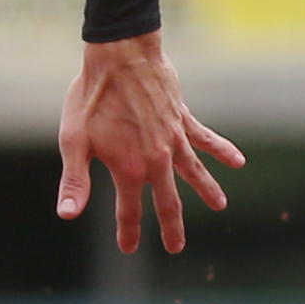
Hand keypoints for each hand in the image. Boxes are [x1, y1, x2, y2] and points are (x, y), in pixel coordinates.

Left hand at [56, 33, 243, 253]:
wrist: (120, 54)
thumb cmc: (91, 96)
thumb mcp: (73, 140)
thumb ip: (74, 180)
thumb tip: (67, 214)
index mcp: (127, 168)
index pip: (129, 210)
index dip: (129, 231)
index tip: (129, 248)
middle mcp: (155, 160)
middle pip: (167, 201)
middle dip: (172, 226)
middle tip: (177, 247)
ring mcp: (173, 140)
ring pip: (194, 172)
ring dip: (207, 190)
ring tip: (220, 205)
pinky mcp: (182, 119)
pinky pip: (206, 138)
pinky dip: (222, 150)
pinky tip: (237, 161)